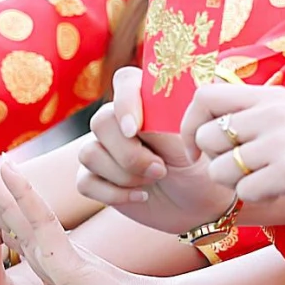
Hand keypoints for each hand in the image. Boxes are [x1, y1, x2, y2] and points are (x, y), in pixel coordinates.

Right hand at [79, 67, 235, 232]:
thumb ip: (163, 125)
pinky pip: (84, 181)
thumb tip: (136, 122)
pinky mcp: (95, 177)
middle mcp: (121, 120)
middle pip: (101, 121)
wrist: (199, 203)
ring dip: (124, 175)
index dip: (125, 103)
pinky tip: (141, 196)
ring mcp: (105, 148)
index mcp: (148, 101)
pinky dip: (114, 194)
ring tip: (155, 179)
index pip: (125, 81)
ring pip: (89, 153)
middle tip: (160, 169)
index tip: (134, 130)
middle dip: (129, 154)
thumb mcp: (190, 143)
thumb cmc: (201, 166)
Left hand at [183, 79, 284, 227]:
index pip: (204, 95)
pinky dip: (258, 199)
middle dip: (214, 162)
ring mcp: (284, 141)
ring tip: (267, 181)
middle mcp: (274, 112)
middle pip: (206, 137)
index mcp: (271, 97)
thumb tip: (203, 127)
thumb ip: (253, 117)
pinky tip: (284, 191)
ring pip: (220, 169)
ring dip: (236, 185)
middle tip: (242, 172)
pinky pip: (244, 192)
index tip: (199, 150)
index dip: (190, 125)